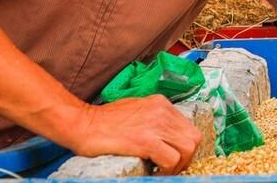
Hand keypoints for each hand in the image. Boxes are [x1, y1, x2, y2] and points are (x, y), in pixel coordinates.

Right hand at [64, 95, 203, 173]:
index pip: (189, 127)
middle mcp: (162, 111)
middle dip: (186, 157)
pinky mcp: (145, 141)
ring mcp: (155, 125)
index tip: (174, 158)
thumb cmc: (104, 121)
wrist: (83, 124)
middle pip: (193, 138)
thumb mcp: (136, 110)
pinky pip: (171, 160)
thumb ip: (154, 118)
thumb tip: (166, 137)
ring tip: (162, 171)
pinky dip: (166, 171)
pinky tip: (153, 172)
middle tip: (170, 168)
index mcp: (161, 104)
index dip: (185, 147)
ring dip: (178, 166)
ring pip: (187, 149)